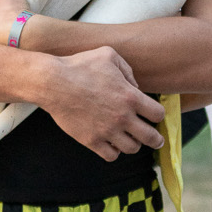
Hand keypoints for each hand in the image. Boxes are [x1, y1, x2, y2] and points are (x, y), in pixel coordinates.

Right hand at [42, 47, 165, 158]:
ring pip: (132, 149)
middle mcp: (122, 117)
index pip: (158, 114)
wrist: (53, 82)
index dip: (158, 114)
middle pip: (151, 138)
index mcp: (130, 97)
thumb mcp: (109, 55)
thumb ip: (128, 71)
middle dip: (155, 138)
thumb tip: (136, 87)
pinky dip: (114, 151)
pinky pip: (111, 156)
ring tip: (128, 137)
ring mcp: (107, 131)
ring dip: (133, 143)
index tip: (153, 114)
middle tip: (155, 138)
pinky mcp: (91, 141)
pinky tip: (111, 142)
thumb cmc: (80, 66)